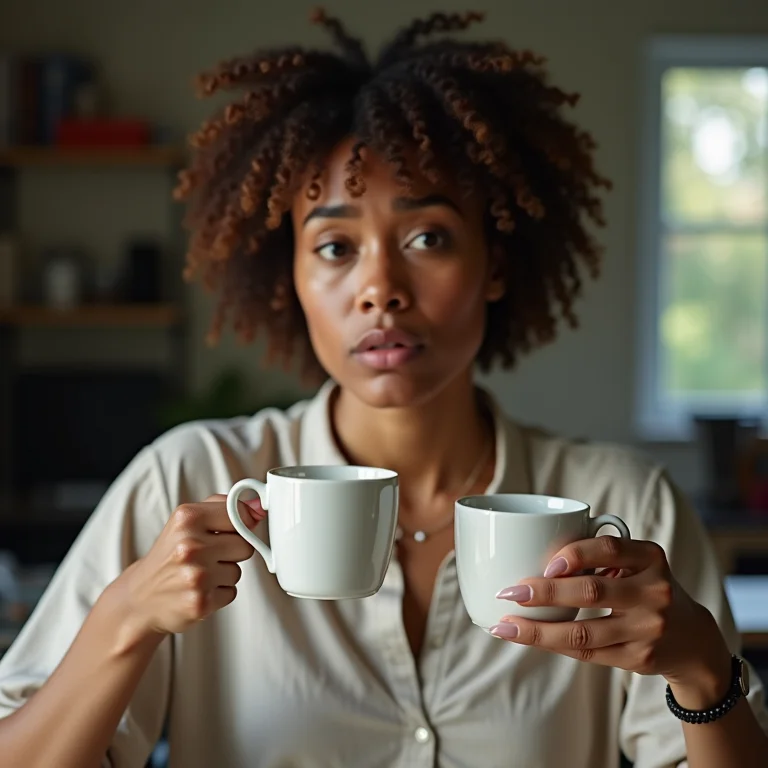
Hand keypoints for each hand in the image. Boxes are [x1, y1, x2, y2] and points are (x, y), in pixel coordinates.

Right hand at [112, 494, 265, 638]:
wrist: (141, 597)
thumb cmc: (171, 553)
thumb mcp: (188, 520)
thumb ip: (224, 507)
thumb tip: (259, 506)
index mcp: (187, 518)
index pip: (241, 515)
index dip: (241, 524)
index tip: (230, 530)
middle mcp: (190, 546)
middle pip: (245, 546)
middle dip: (232, 552)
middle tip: (209, 555)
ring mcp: (196, 576)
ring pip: (238, 571)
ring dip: (223, 574)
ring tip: (199, 573)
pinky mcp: (201, 603)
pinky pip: (231, 592)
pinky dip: (219, 593)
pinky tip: (198, 590)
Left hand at [492, 536, 731, 700]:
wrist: (694, 640)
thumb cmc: (648, 590)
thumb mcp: (640, 564)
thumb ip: (602, 556)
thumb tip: (535, 553)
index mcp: (651, 559)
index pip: (609, 548)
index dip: (574, 554)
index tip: (545, 563)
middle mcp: (654, 592)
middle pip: (591, 592)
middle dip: (544, 592)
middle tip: (508, 592)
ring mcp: (649, 629)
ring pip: (584, 631)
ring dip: (538, 630)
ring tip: (506, 625)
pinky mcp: (639, 658)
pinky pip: (587, 652)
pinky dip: (554, 644)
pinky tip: (530, 639)